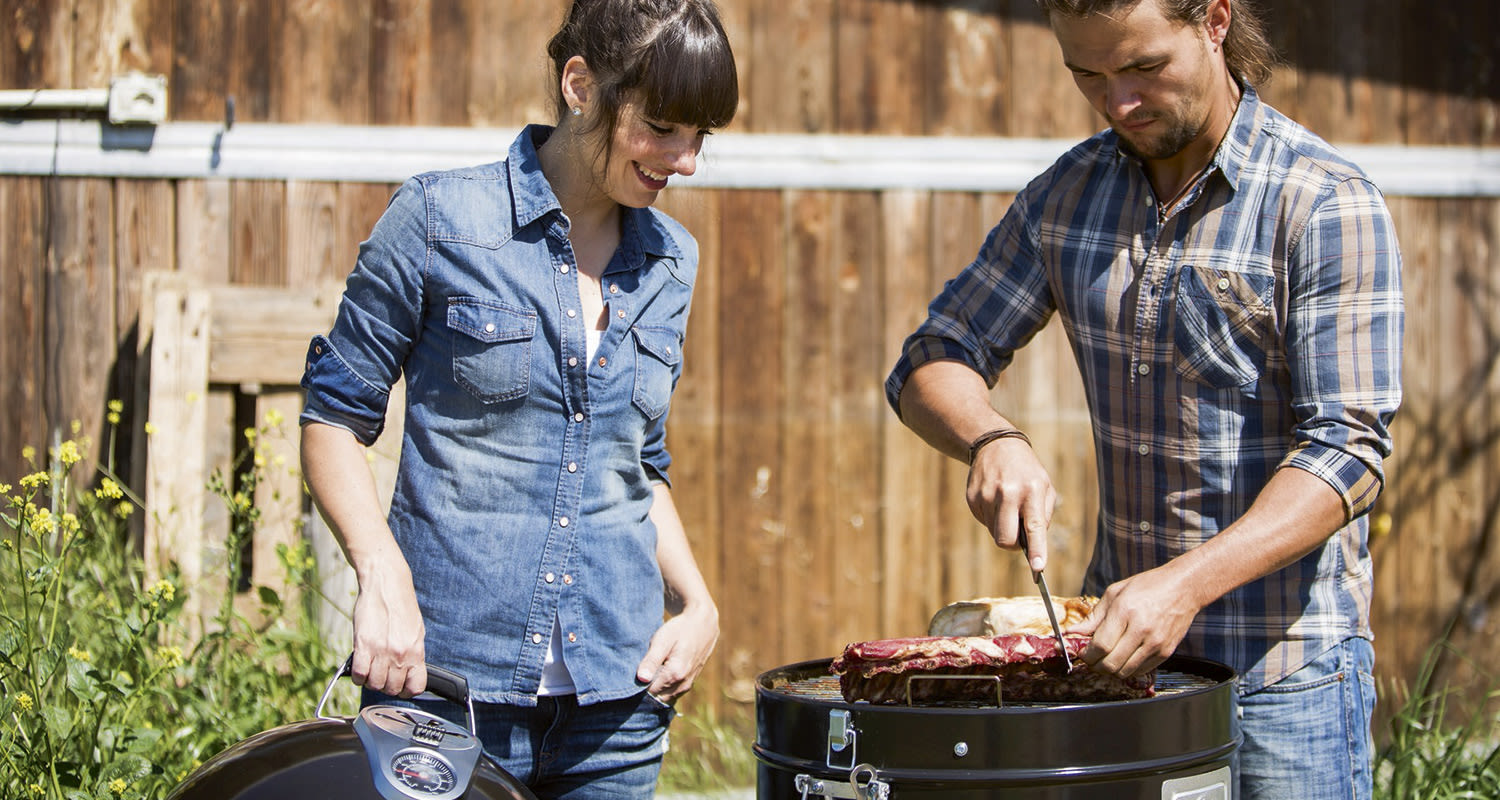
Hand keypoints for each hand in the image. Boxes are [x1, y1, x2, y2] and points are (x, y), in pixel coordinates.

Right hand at [349, 562, 427, 697]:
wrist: (386, 582)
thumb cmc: (401, 604)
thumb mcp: (415, 630)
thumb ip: (412, 653)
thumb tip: (408, 671)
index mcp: (416, 650)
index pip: (415, 687)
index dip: (406, 690)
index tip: (401, 686)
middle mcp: (400, 654)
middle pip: (392, 688)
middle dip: (386, 686)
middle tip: (382, 675)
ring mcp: (381, 651)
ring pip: (374, 684)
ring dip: (371, 681)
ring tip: (370, 669)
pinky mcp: (363, 645)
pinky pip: (359, 674)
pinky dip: (358, 676)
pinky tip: (360, 666)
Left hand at [636, 603, 718, 703]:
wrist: (702, 624)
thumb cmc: (679, 630)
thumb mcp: (662, 640)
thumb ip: (651, 660)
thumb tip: (641, 679)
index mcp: (675, 674)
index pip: (649, 692)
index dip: (638, 687)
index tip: (631, 677)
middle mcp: (682, 684)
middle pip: (657, 697)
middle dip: (646, 691)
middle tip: (639, 674)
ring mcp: (687, 685)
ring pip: (665, 697)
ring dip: (655, 689)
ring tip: (649, 672)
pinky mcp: (689, 684)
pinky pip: (672, 693)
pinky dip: (663, 688)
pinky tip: (658, 673)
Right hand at [965, 438, 1056, 570]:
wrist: (996, 445)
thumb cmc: (1027, 472)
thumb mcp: (1045, 487)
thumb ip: (1042, 517)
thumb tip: (1033, 547)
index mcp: (1031, 490)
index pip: (1034, 526)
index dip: (1037, 549)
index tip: (1038, 568)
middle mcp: (1008, 493)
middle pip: (1006, 539)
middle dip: (1013, 545)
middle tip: (1019, 537)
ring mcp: (986, 496)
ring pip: (994, 533)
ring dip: (1003, 528)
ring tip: (1008, 506)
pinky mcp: (972, 498)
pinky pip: (984, 522)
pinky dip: (992, 519)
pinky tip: (996, 500)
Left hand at [1068, 566, 1199, 678]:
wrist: (1184, 588)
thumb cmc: (1147, 586)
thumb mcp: (1115, 593)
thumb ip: (1093, 617)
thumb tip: (1072, 633)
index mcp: (1125, 611)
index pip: (1100, 645)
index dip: (1086, 654)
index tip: (1082, 652)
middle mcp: (1141, 630)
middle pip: (1110, 664)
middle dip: (1095, 665)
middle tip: (1092, 658)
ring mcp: (1156, 643)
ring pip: (1124, 672)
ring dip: (1110, 670)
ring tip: (1107, 658)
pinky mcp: (1166, 652)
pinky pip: (1140, 671)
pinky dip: (1127, 669)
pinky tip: (1124, 657)